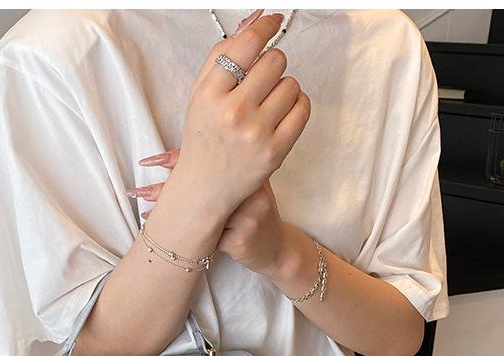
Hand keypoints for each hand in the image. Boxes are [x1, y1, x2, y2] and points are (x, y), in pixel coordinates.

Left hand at [129, 148, 290, 276]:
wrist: (278, 247)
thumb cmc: (255, 212)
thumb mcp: (246, 186)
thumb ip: (222, 168)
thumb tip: (175, 154)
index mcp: (251, 173)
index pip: (209, 159)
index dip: (176, 160)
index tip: (149, 161)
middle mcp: (251, 192)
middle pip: (201, 187)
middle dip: (164, 190)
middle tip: (137, 192)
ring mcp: (247, 217)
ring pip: (202, 215)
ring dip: (170, 216)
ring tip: (145, 215)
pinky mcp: (241, 240)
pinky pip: (209, 239)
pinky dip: (189, 240)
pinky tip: (170, 240)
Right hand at [169, 11, 310, 216]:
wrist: (205, 188)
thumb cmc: (204, 138)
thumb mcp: (201, 94)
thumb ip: (223, 55)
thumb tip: (257, 19)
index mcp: (210, 94)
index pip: (247, 44)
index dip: (265, 28)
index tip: (272, 22)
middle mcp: (233, 112)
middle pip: (275, 60)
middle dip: (271, 65)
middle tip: (261, 82)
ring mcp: (256, 133)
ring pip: (291, 84)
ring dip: (283, 88)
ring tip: (267, 105)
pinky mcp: (276, 150)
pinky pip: (303, 108)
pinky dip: (296, 105)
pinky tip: (281, 114)